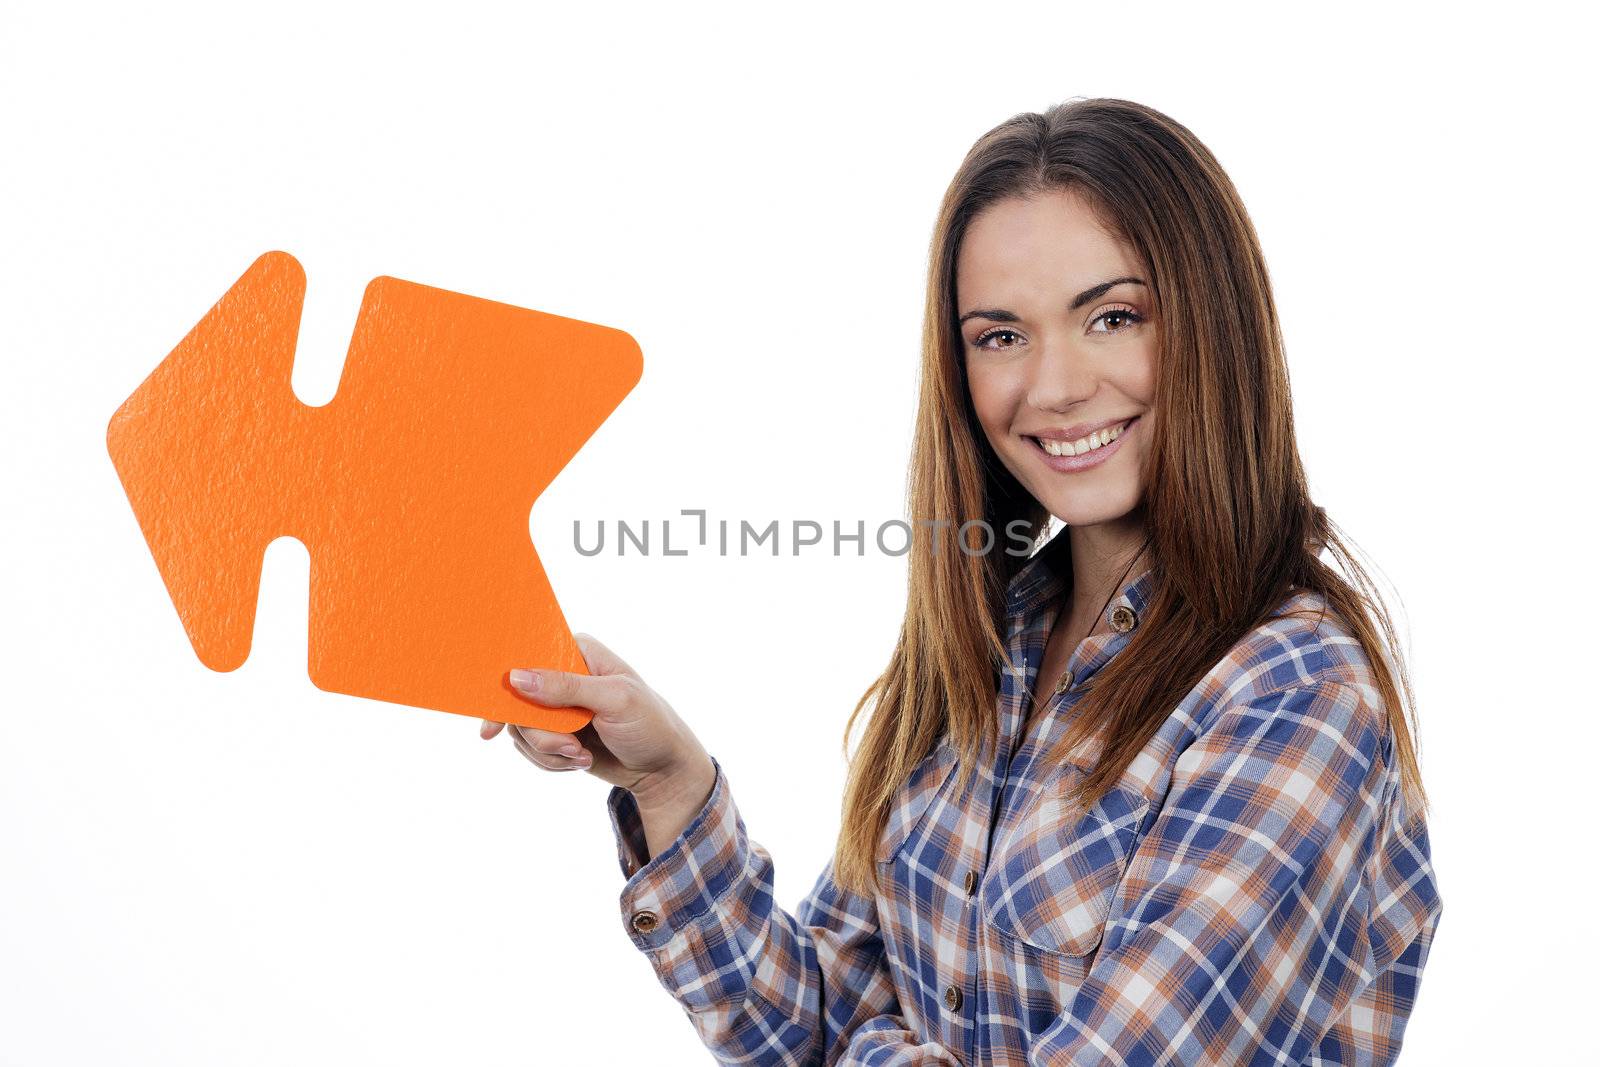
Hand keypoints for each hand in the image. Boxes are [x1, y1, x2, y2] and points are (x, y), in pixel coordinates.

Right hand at [479, 633, 713, 815]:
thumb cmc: (650, 724)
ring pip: (521, 730)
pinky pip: (531, 749)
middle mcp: (562, 674)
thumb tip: (516, 677)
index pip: (528, 655)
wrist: (663, 768)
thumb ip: (566, 688)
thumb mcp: (614, 700)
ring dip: (549, 751)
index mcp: (577, 651)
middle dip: (540, 734)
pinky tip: (581, 761)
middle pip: (517, 700)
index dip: (505, 684)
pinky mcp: (555, 733)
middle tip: (570, 748)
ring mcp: (556, 706)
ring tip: (582, 756)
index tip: (491, 722)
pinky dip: (553, 762)